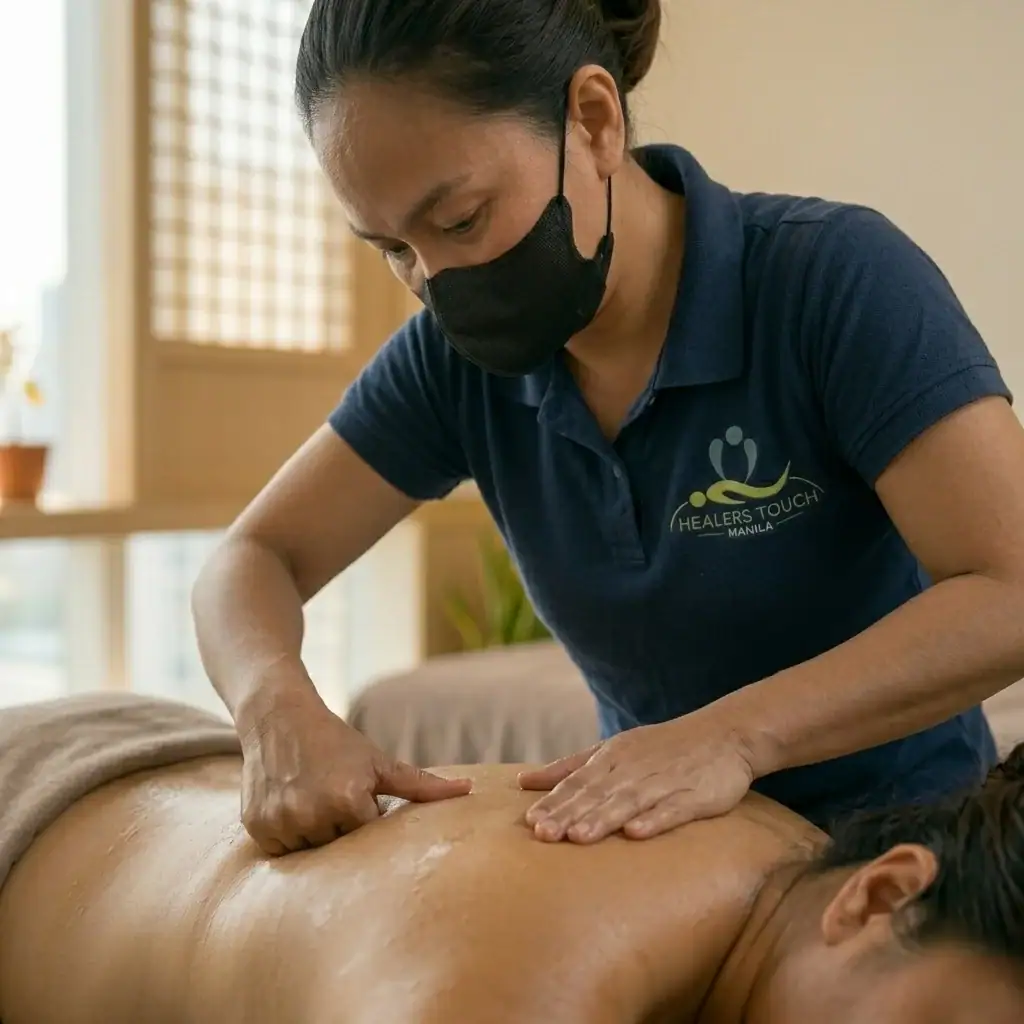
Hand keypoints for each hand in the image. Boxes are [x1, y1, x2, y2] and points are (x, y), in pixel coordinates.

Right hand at [239, 686, 470, 854]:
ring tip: (312, 799)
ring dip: (314, 834)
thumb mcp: (379, 762)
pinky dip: (288, 834)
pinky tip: (292, 805)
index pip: (370, 837)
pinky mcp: (256, 827)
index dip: (366, 817)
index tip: (357, 796)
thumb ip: (422, 785)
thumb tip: (469, 791)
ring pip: (310, 853)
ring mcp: (280, 823)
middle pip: (339, 848)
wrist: (278, 717)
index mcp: (347, 800)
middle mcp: (312, 815)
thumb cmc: (336, 741)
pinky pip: (282, 850)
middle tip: (331, 795)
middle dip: (341, 828)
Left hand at [517, 713, 753, 842]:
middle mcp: (634, 768)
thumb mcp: (612, 750)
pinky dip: (654, 820)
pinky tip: (637, 833)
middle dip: (570, 814)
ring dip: (604, 819)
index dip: (555, 802)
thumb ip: (569, 767)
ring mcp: (665, 781)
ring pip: (629, 801)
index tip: (531, 823)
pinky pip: (672, 809)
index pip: (578, 782)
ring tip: (580, 837)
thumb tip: (523, 781)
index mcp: (612, 757)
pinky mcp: (695, 796)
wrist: (724, 734)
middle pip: (598, 793)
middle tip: (544, 835)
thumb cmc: (660, 748)